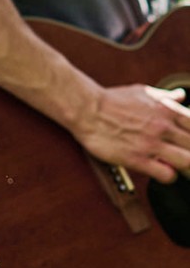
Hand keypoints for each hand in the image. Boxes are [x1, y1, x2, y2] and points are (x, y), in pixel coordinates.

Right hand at [73, 85, 189, 182]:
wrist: (88, 109)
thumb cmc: (112, 100)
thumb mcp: (143, 92)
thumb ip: (165, 97)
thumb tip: (180, 96)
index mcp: (167, 110)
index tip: (187, 141)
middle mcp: (163, 127)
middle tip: (182, 154)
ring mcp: (151, 144)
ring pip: (187, 161)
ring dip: (183, 165)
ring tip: (174, 164)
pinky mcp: (137, 159)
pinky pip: (166, 174)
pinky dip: (168, 176)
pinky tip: (160, 171)